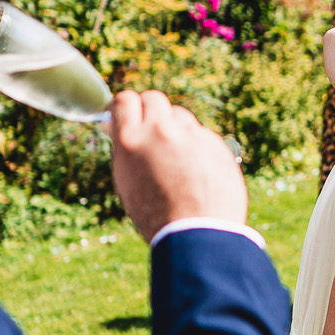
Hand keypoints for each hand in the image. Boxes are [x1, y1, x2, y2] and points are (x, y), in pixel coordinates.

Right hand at [109, 90, 245, 241]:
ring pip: (180, 116)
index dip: (124, 106)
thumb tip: (118, 126)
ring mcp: (191, 135)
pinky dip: (197, 145)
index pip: (124, 100)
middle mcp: (161, 131)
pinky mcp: (216, 143)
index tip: (126, 115)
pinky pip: (201, 134)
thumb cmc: (156, 216)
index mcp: (131, 141)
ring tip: (176, 158)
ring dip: (175, 128)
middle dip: (151, 111)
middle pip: (154, 99)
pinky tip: (197, 170)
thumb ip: (125, 149)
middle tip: (151, 130)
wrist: (198, 235)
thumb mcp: (127, 182)